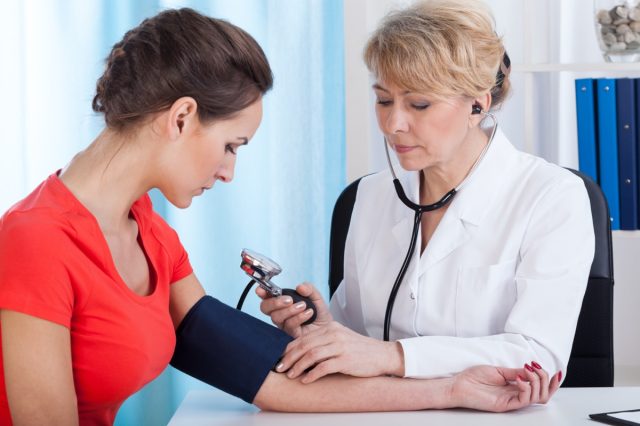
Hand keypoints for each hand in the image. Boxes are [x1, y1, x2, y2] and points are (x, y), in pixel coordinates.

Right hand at [257, 283, 331, 337]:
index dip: (262, 293)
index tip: (261, 290)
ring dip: (290, 310)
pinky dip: (299, 317)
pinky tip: (309, 313)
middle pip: (265, 308)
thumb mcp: (316, 297)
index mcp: (283, 302)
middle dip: (275, 302)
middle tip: (289, 300)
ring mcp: (283, 325)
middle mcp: (280, 314)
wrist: (328, 329)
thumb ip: (309, 289)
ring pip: (276, 317)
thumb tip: (300, 287)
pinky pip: (289, 325)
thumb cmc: (319, 314)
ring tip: (304, 306)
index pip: (267, 297)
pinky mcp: (290, 335)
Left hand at [276, 321, 403, 381]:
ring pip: (311, 355)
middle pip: (304, 345)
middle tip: (280, 367)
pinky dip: (312, 374)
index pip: (304, 337)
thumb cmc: (359, 350)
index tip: (280, 358)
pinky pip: (324, 367)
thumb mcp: (340, 339)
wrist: (382, 355)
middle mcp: (334, 335)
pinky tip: (306, 380)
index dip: (289, 348)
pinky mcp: (346, 360)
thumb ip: (323, 341)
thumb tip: (301, 352)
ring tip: (291, 375)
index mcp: (330, 328)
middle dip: (289, 358)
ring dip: (298, 366)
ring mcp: (340, 347)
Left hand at [449, 362, 560, 411]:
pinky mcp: (505, 405)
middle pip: (543, 395)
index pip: (540, 388)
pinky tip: (519, 378)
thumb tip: (532, 368)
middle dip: (547, 380)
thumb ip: (516, 371)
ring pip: (537, 398)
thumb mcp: (498, 370)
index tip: (556, 371)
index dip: (551, 381)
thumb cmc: (473, 378)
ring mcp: (511, 401)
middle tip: (537, 368)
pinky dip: (526, 388)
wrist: (458, 385)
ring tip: (527, 370)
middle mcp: (516, 395)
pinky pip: (523, 400)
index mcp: (516, 386)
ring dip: (537, 382)